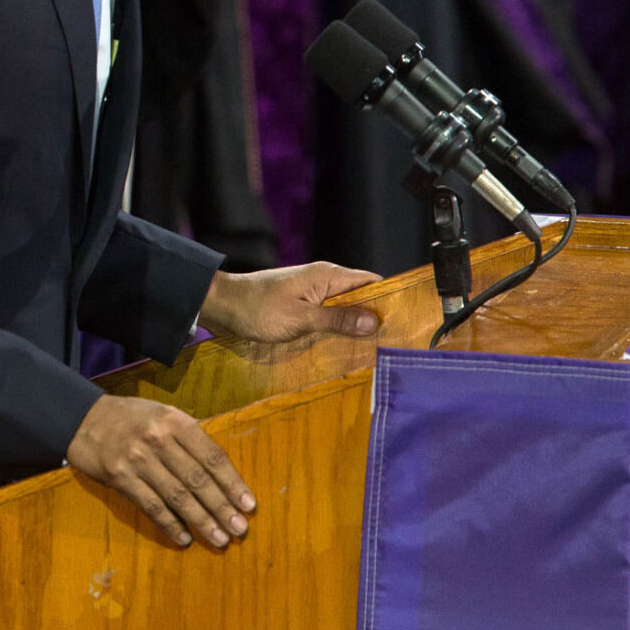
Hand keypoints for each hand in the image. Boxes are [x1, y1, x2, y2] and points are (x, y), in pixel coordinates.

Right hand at [66, 395, 253, 548]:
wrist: (84, 419)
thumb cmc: (132, 418)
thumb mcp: (163, 416)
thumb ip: (189, 439)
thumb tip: (222, 474)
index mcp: (175, 421)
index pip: (211, 456)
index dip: (232, 483)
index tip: (249, 505)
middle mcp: (157, 439)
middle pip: (197, 479)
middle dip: (222, 507)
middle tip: (240, 529)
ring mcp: (137, 459)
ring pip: (177, 496)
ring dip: (201, 520)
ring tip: (220, 538)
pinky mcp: (119, 477)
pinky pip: (150, 505)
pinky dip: (169, 524)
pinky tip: (184, 538)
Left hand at [199, 261, 383, 344]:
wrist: (221, 306)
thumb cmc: (257, 308)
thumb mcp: (300, 318)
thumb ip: (337, 320)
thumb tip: (374, 321)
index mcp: (328, 276)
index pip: (372, 283)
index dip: (391, 300)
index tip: (408, 322)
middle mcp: (324, 282)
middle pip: (361, 299)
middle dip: (375, 319)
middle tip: (394, 346)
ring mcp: (312, 295)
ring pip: (344, 311)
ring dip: (355, 329)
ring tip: (374, 353)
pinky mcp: (300, 309)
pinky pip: (327, 319)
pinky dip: (337, 332)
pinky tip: (343, 351)